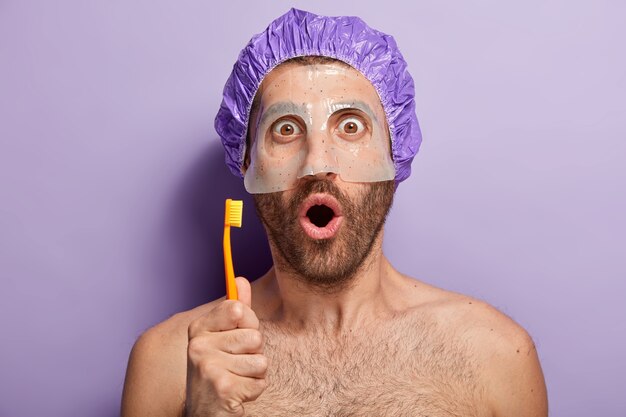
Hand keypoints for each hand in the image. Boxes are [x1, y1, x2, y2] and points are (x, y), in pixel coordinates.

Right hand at [185, 277, 266, 416]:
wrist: (204, 412)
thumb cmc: (219, 370)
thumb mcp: (223, 337)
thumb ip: (234, 310)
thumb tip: (241, 279)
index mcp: (198, 328)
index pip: (239, 309)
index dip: (248, 324)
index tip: (236, 336)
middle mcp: (198, 345)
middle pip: (255, 337)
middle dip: (253, 353)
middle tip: (235, 364)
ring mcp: (208, 367)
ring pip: (261, 361)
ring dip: (254, 374)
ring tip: (235, 379)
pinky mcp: (222, 388)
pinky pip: (260, 382)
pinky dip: (253, 390)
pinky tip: (235, 394)